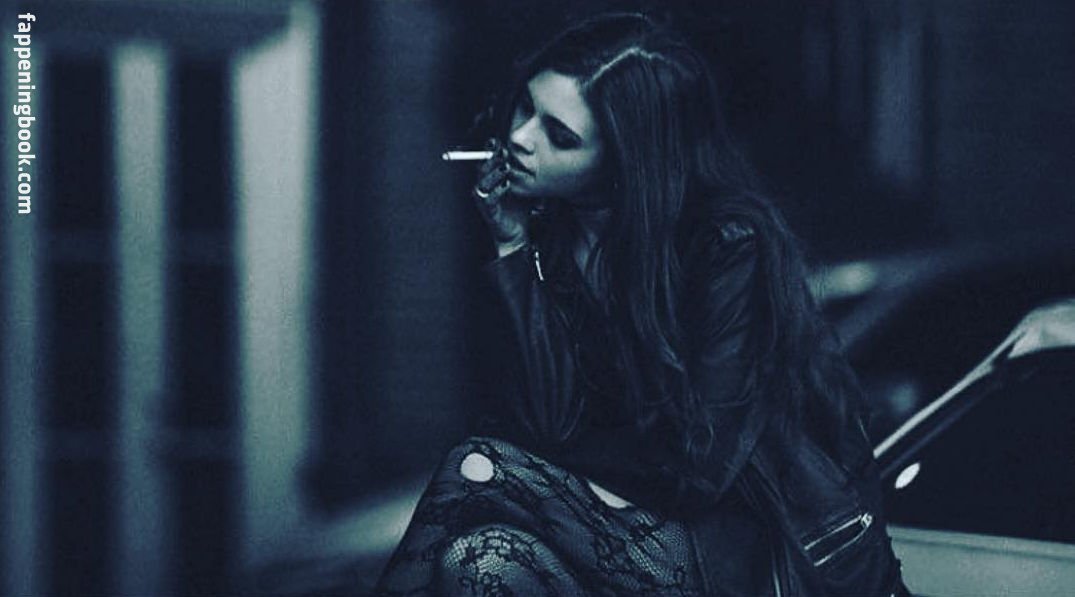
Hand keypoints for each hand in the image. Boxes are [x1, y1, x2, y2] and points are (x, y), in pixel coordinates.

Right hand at [473, 139, 529, 255]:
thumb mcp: (524, 186)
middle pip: (481, 168)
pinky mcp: (488, 211)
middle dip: (492, 159)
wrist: (517, 232)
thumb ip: (525, 172)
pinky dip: (497, 191)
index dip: (489, 150)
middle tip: (503, 152)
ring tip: (506, 167)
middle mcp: (483, 187)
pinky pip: (488, 198)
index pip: (485, 160)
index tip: (497, 141)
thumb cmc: (519, 207)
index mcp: (490, 178)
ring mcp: (483, 199)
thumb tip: (535, 153)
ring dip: (494, 173)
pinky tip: (506, 185)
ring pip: (482, 182)